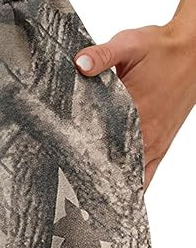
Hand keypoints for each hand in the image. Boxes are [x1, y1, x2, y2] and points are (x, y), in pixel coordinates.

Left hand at [74, 20, 195, 189]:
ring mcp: (156, 142)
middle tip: (69, 195)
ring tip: (88, 203)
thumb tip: (80, 63)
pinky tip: (118, 196)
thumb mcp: (129, 44)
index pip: (103, 148)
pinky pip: (148, 172)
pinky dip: (134, 183)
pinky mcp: (162, 143)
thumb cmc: (161, 49)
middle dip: (92, 181)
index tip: (66, 180)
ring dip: (112, 185)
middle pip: (114, 168)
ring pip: (132, 176)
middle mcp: (147, 134)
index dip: (82, 165)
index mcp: (136, 113)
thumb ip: (102, 55)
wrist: (194, 49)